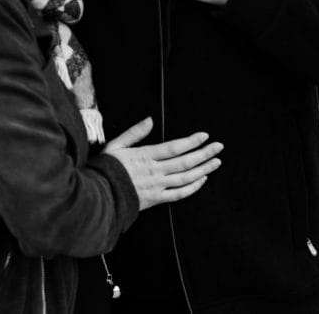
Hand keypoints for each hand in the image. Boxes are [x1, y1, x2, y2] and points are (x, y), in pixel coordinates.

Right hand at [104, 117, 222, 210]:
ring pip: (186, 177)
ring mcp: (157, 186)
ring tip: (216, 162)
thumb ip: (134, 133)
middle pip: (185, 162)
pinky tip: (202, 180)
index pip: (174, 147)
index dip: (192, 141)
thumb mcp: (115, 145)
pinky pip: (179, 194)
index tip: (204, 136)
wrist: (100, 194)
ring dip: (204, 169)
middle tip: (218, 146)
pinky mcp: (156, 199)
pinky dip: (193, 187)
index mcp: (145, 156)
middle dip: (204, 153)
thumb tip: (150, 120)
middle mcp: (155, 171)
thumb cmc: (106, 168)